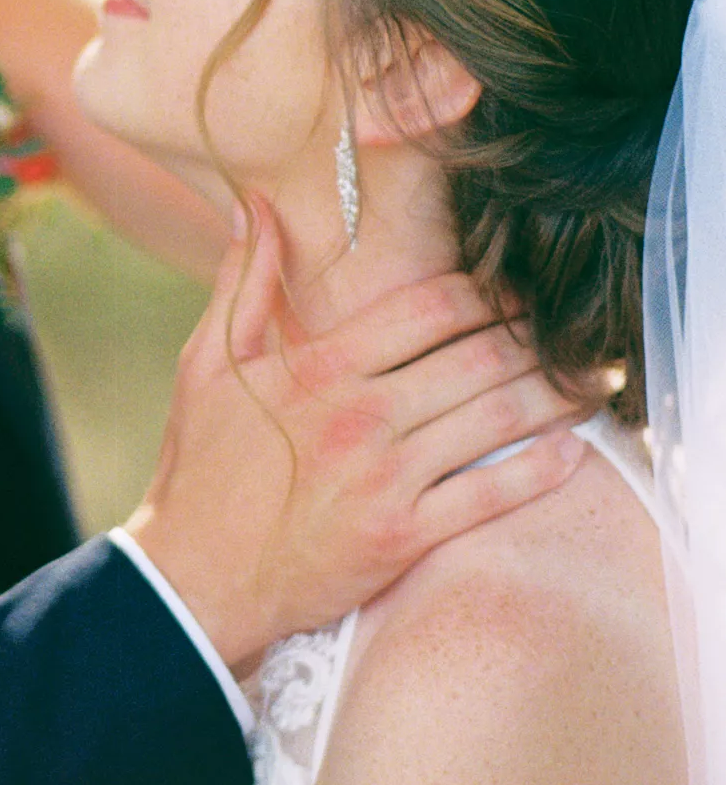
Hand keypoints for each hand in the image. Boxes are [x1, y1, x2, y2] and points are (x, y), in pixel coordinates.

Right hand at [127, 198, 585, 670]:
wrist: (193, 577)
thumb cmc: (201, 468)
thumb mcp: (206, 364)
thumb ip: (242, 282)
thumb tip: (254, 207)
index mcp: (320, 367)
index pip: (427, 308)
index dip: (483, 291)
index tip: (514, 287)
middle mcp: (360, 416)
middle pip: (477, 357)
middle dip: (535, 337)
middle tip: (572, 327)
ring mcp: (385, 478)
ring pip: (495, 420)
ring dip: (554, 395)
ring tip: (591, 377)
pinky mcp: (401, 537)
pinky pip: (488, 495)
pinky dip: (539, 471)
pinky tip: (572, 451)